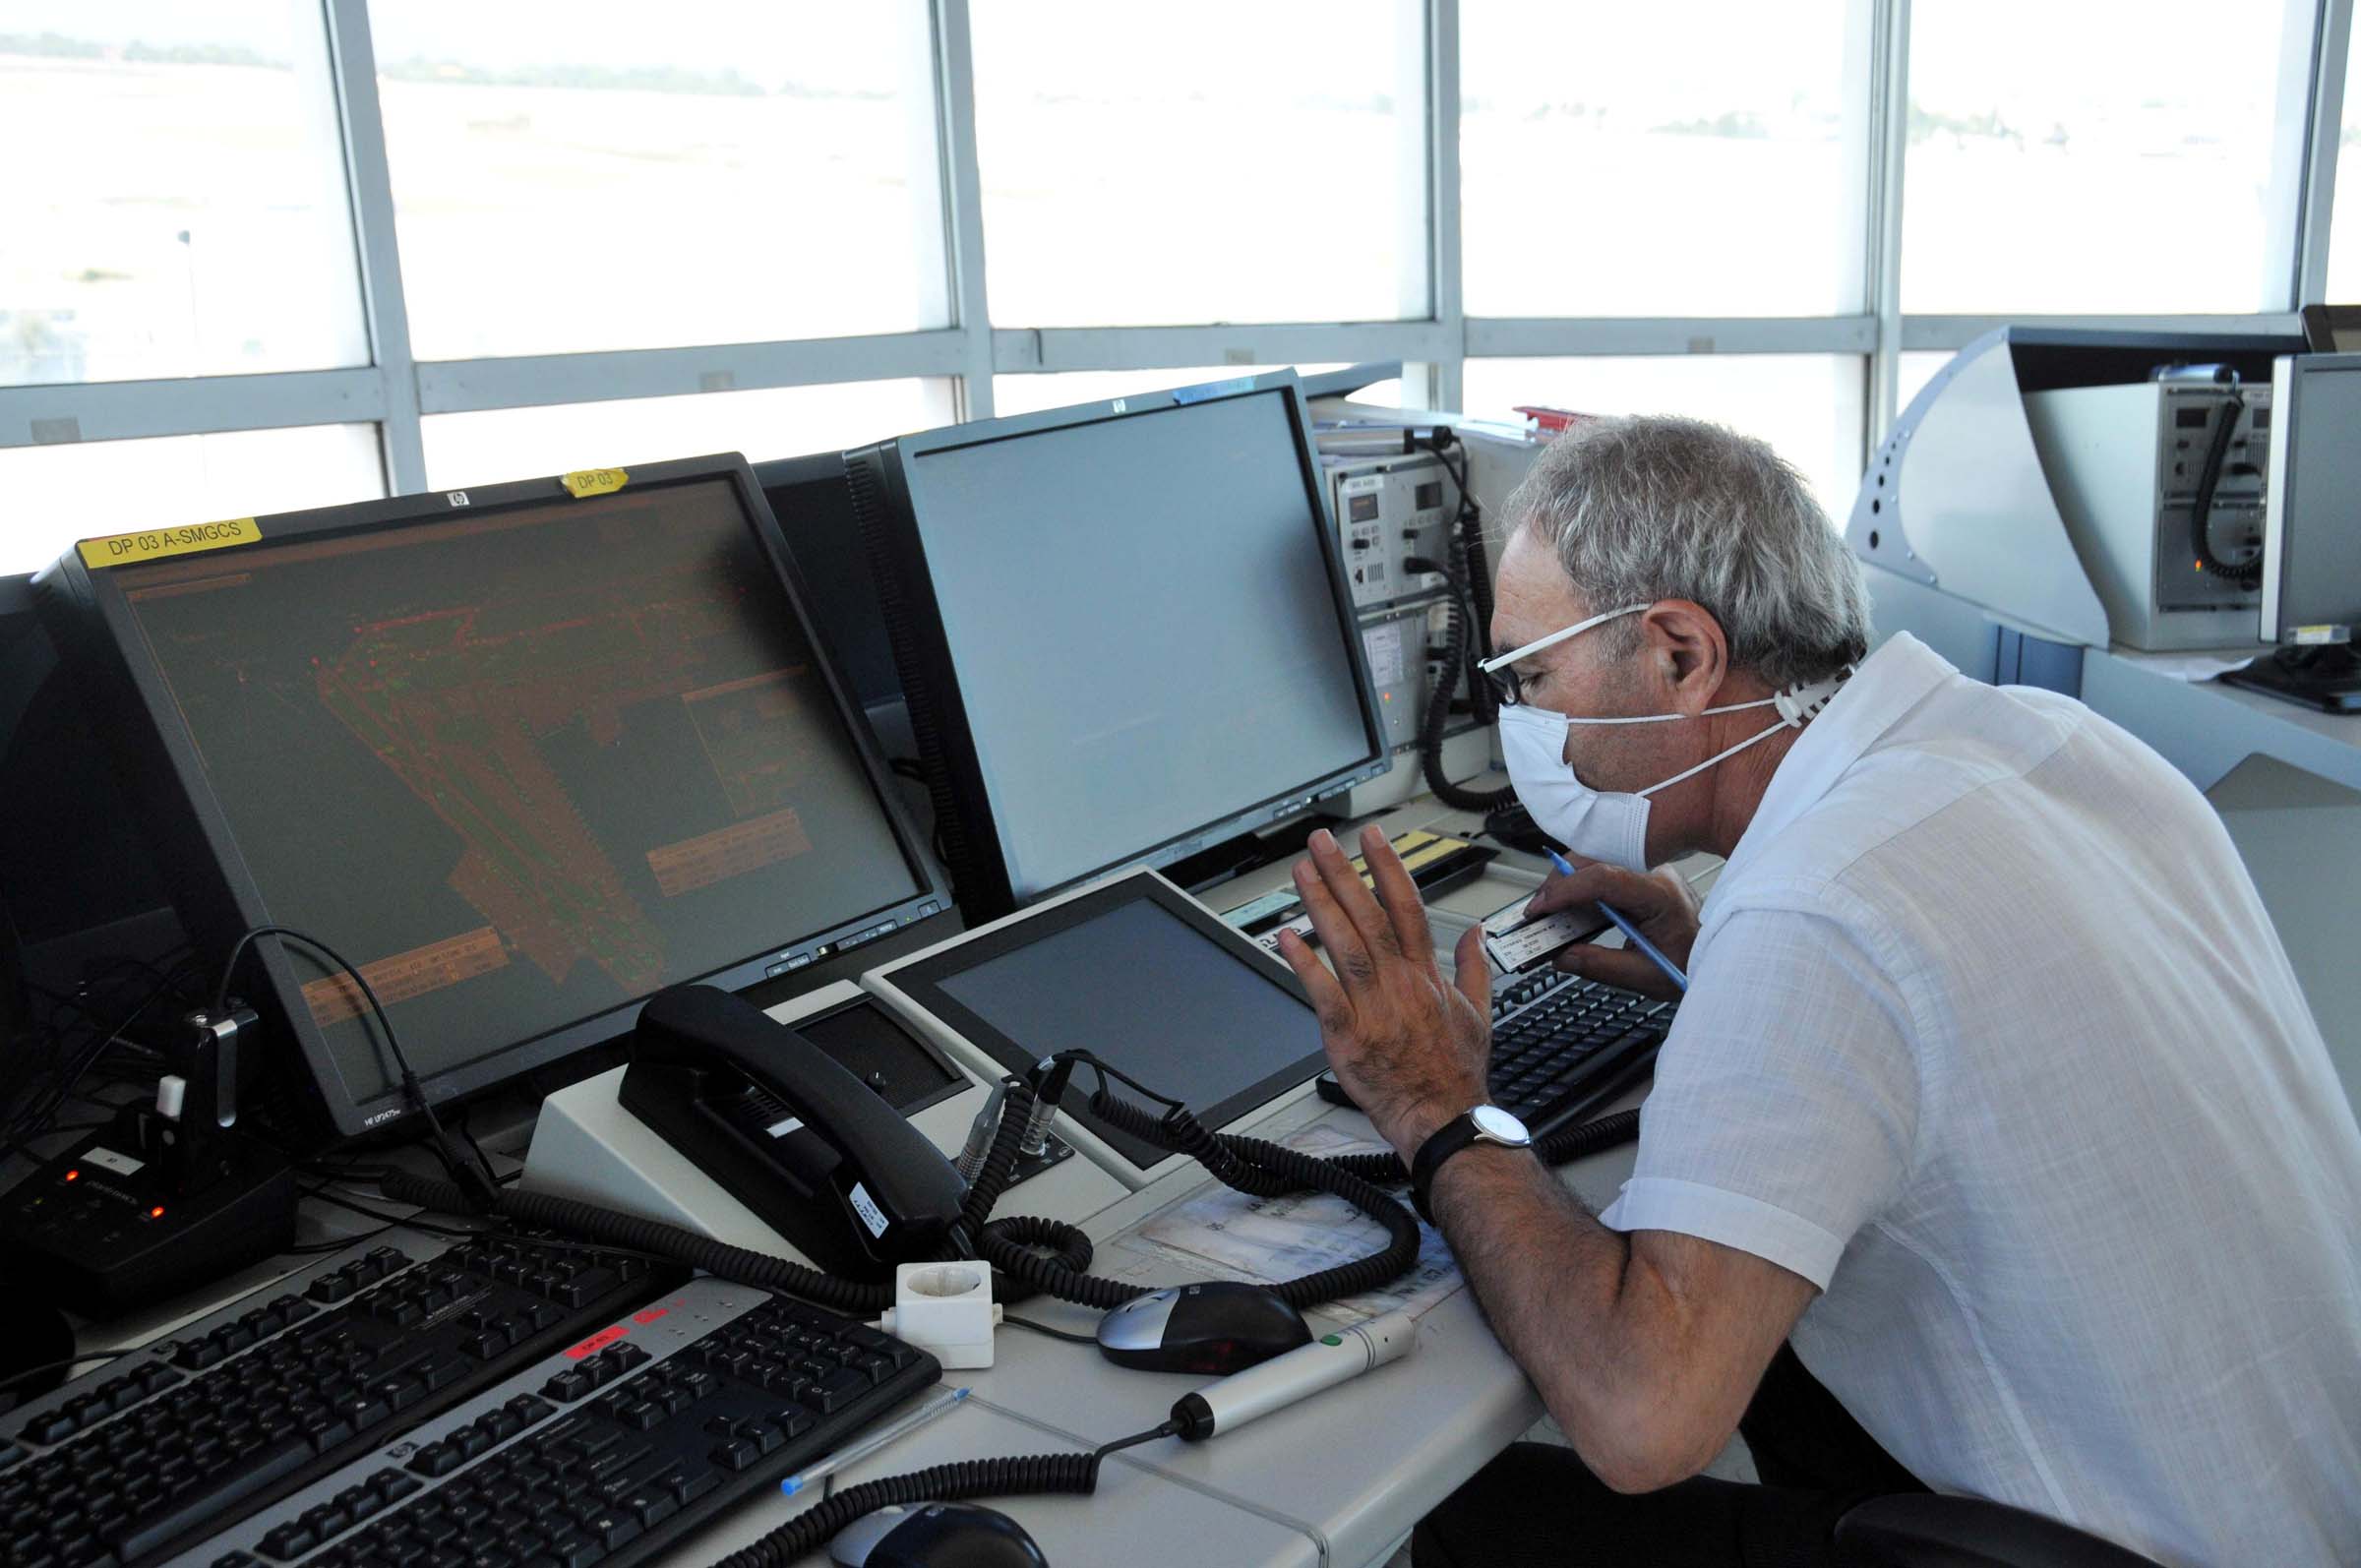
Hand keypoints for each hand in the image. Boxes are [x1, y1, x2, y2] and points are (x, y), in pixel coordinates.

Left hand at [1274, 824, 1491, 1161]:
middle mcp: (1400, 984)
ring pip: (1346, 945)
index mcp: (1428, 975)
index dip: (1388, 868)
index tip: (1372, 839)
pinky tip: (1286, 938)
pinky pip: (1323, 994)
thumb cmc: (1456, 1072)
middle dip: (1344, 874)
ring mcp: (1374, 1008)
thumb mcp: (1480, 1012)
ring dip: (1322, 905)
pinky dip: (1304, 964)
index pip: (1408, 907)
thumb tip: (1477, 932)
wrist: (1444, 1118)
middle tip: (1321, 842)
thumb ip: (1475, 966)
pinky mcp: (1349, 1036)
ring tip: (1303, 872)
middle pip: (1370, 917)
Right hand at [1527, 860, 1699, 1002]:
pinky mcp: (1640, 879)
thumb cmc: (1693, 963)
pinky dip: (1579, 891)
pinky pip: (1603, 875)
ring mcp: (1647, 873)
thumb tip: (1562, 957)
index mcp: (1659, 895)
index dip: (1565, 891)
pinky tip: (1568, 912)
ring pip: (1595, 865)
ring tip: (1547, 914)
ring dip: (1567, 887)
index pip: (1604, 879)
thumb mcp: (1647, 977)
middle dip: (1558, 886)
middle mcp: (1654, 875)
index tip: (1540, 909)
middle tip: (1535, 913)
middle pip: (1594, 863)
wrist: (1721, 956)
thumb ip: (1601, 966)